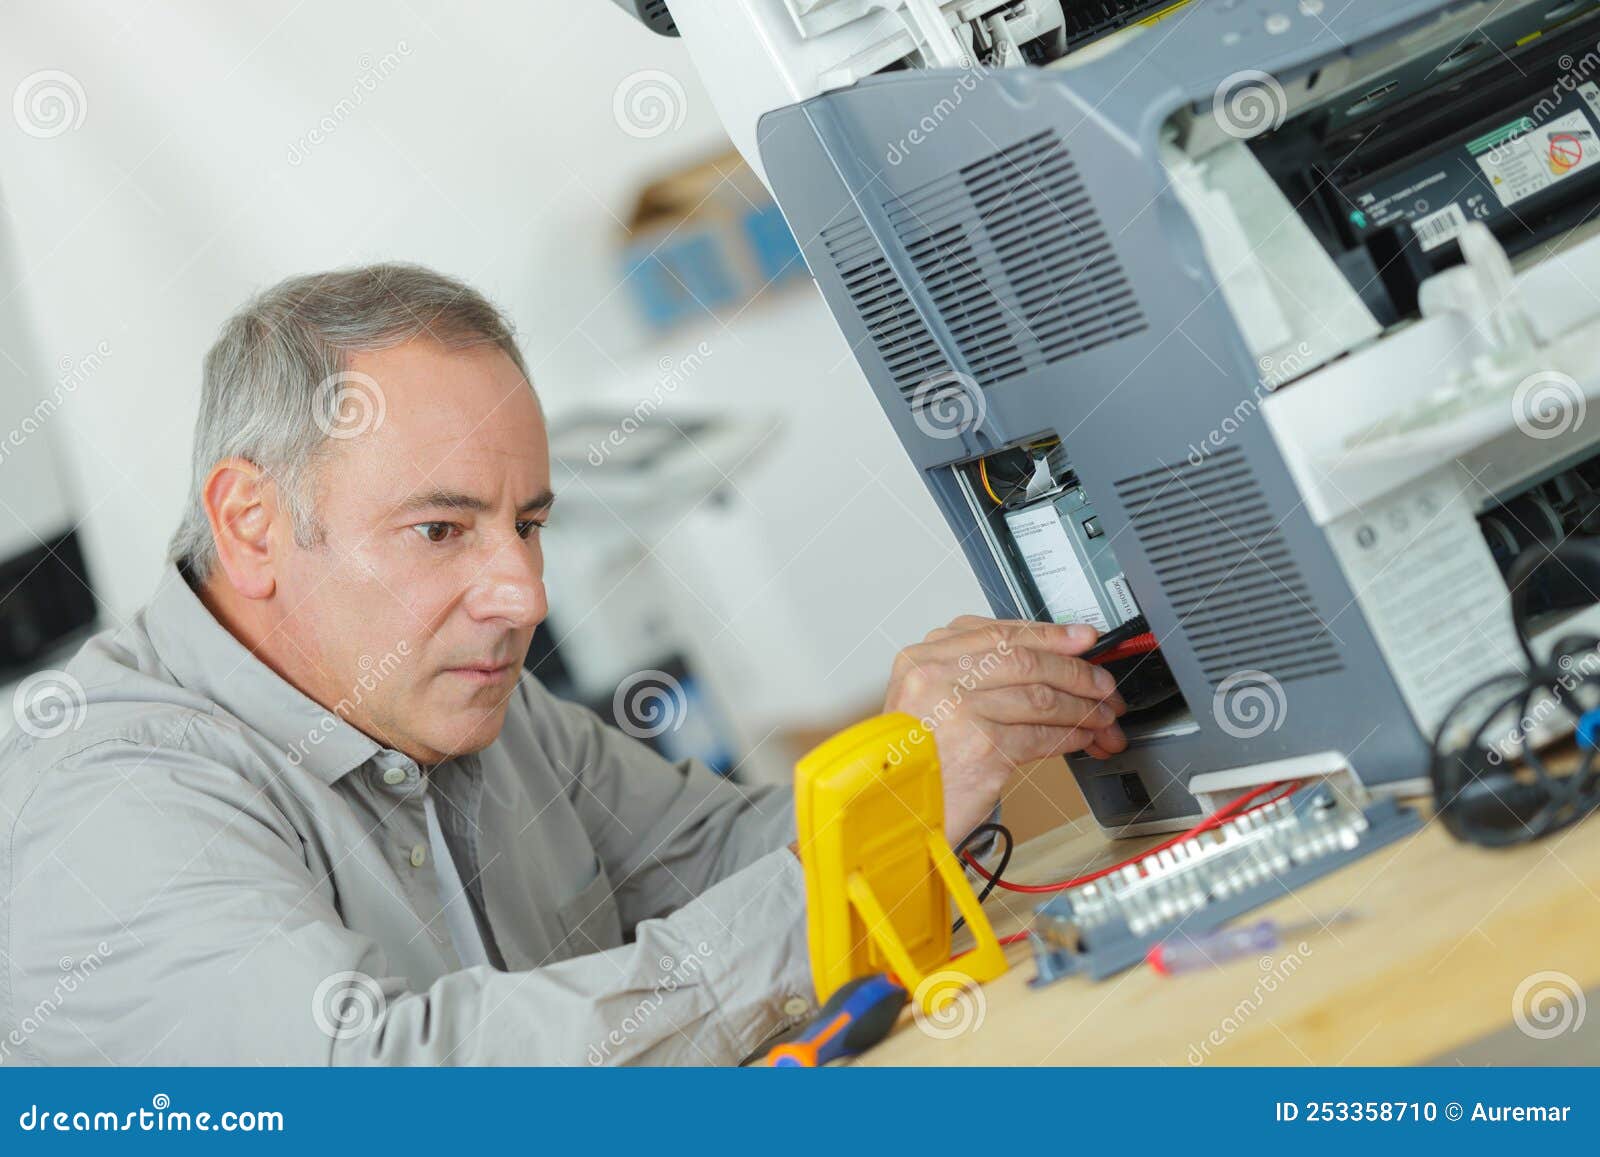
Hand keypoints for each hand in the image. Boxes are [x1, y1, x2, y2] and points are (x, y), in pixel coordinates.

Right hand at [883, 616, 1127, 842]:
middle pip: (1025, 660)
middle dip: (1076, 671)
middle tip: (1104, 684)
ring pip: (1040, 696)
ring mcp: (958, 710)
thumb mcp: (928, 705)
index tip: (1082, 639)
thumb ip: (971, 677)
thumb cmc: (910, 763)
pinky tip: (1084, 739)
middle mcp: (935, 677)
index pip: (998, 633)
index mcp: (921, 659)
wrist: (890, 814)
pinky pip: (1042, 734)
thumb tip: (1043, 661)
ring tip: (1102, 717)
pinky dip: (1071, 736)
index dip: (1049, 634)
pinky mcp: (981, 747)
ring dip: (1082, 707)